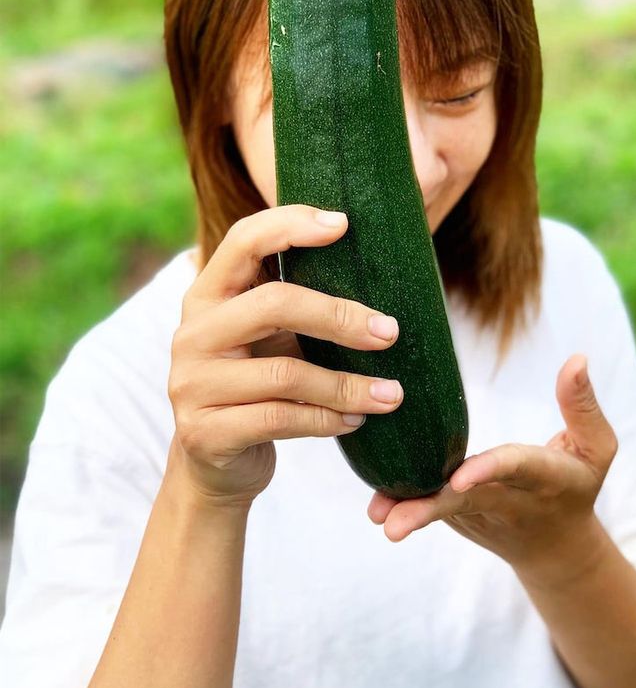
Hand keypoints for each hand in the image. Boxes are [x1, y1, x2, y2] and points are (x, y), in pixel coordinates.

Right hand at [167, 204, 403, 506]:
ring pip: (285, 374)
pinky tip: (356, 421)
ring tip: (391, 394)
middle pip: (273, 304)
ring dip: (347, 385)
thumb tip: (384, 270)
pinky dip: (328, 420)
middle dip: (340, 317)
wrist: (213, 464)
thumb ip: (301, 304)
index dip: (292, 224)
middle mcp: (193, 333)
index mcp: (207, 295)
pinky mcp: (206, 433)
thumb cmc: (257, 385)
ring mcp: (193, 384)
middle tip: (390, 332)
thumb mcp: (270, 337)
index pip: (244, 240)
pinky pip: (280, 419)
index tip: (345, 224)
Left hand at [367, 354, 617, 575]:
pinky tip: (375, 508)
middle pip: (466, 500)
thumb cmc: (577, 484)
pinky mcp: (459, 515)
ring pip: (442, 509)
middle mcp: (508, 499)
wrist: (557, 547)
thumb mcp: (596, 448)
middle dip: (430, 509)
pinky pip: (431, 506)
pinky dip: (403, 505)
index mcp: (545, 478)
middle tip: (392, 524)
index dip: (488, 471)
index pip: (514, 469)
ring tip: (377, 517)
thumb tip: (577, 358)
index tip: (460, 478)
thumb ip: (583, 405)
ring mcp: (479, 512)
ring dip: (409, 511)